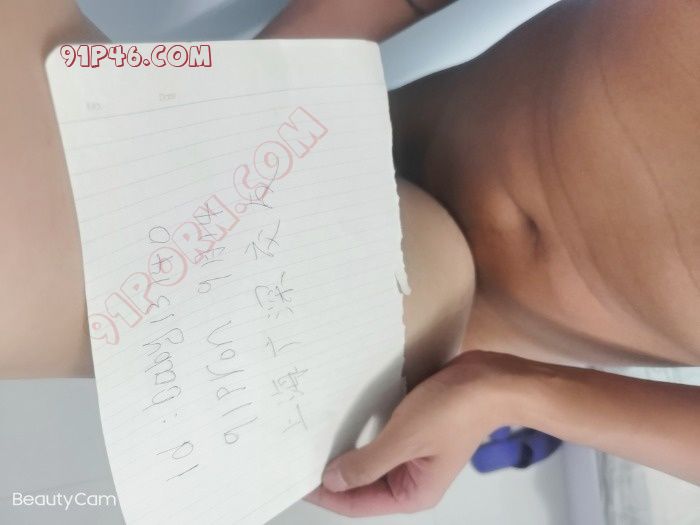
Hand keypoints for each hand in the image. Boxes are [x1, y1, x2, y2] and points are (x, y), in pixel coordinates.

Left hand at [306, 351, 522, 516]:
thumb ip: (367, 464)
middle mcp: (411, 478)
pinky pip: (379, 439)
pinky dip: (360, 434)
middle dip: (332, 474)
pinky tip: (341, 420)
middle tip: (300, 455)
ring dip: (344, 452)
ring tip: (315, 439)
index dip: (326, 493)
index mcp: (412, 492)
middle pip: (361, 485)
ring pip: (368, 460)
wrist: (489, 380)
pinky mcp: (413, 431)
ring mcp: (412, 453)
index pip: (357, 503)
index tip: (297, 478)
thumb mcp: (404, 440)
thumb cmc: (455, 411)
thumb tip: (332, 481)